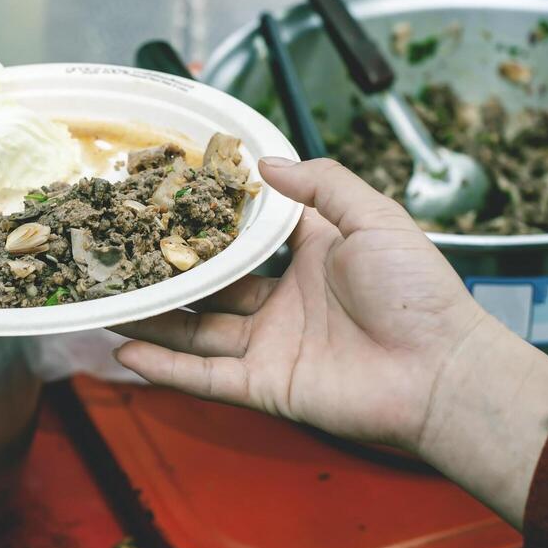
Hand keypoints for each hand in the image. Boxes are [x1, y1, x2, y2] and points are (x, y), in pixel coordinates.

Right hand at [115, 158, 547, 525]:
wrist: (441, 371)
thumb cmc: (419, 294)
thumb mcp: (375, 217)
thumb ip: (322, 184)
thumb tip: (265, 163)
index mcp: (311, 257)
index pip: (246, 236)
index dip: (208, 221)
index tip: (167, 201)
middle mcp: (284, 301)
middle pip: (211, 285)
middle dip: (167, 271)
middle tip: (121, 252)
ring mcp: (271, 345)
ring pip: (197, 328)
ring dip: (153, 316)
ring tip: (107, 298)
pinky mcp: (265, 385)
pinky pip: (205, 375)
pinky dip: (165, 366)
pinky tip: (125, 350)